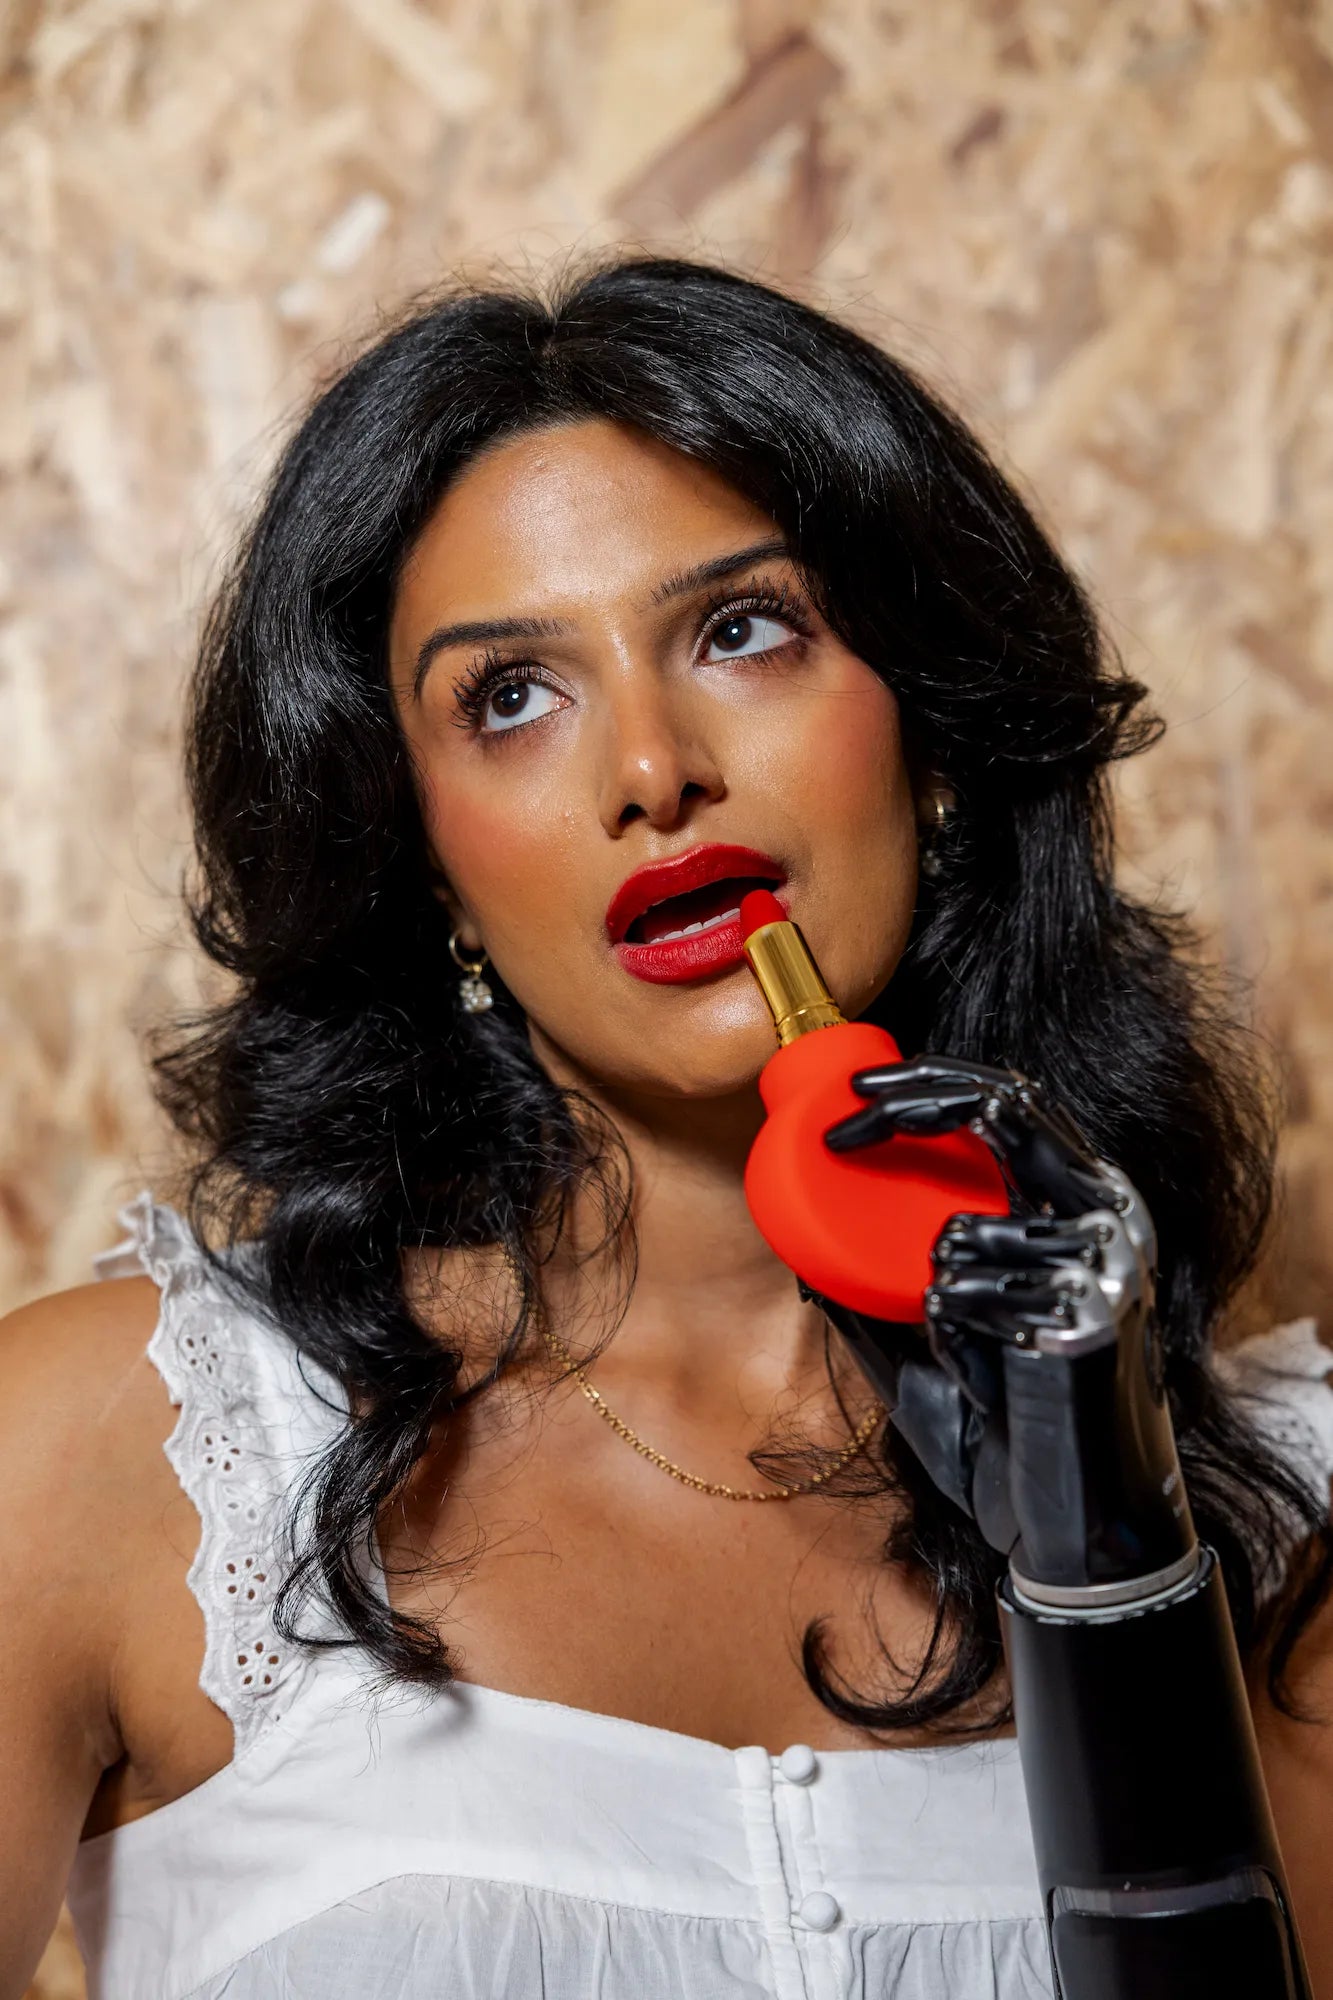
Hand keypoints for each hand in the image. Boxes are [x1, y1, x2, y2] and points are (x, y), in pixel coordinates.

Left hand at [819, 1057, 1195, 1599]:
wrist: (1068, 1524)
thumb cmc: (999, 1422)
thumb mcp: (928, 1330)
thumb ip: (879, 1276)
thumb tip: (795, 1230)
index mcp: (1077, 1205)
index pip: (1011, 1102)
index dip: (931, 1082)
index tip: (854, 1094)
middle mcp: (1107, 1216)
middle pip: (1006, 1108)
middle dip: (914, 1104)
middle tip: (842, 1126)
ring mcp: (1108, 1263)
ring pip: (961, 1233)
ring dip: (934, 1294)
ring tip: (972, 1355)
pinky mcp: (1094, 1316)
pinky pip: (966, 1297)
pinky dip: (952, 1340)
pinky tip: (992, 1383)